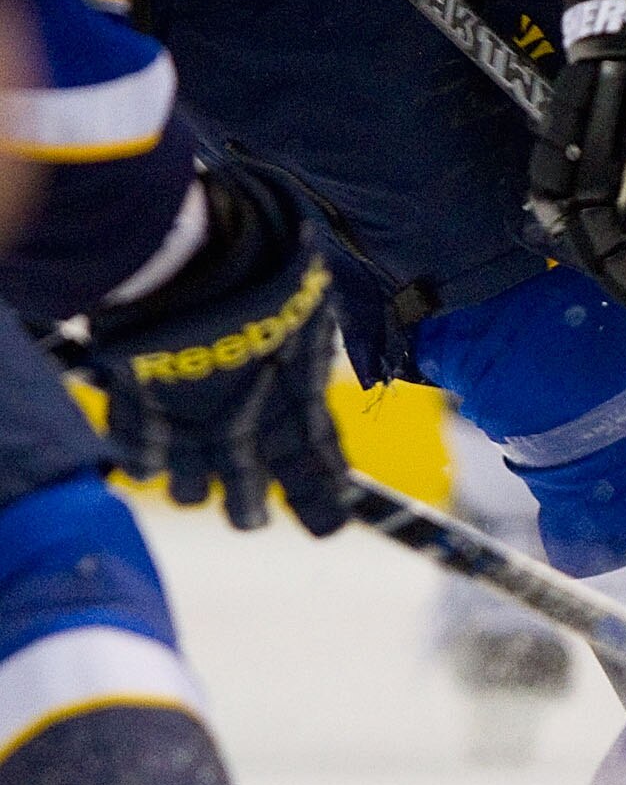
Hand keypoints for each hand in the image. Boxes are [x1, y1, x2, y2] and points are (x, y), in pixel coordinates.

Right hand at [84, 161, 348, 534]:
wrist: (190, 260)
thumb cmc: (264, 270)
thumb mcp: (309, 306)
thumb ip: (309, 344)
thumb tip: (314, 346)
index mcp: (299, 405)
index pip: (319, 469)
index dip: (323, 499)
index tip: (330, 524)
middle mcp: (244, 431)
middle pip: (248, 499)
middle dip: (250, 508)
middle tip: (250, 516)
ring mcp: (187, 427)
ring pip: (189, 491)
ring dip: (194, 490)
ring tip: (194, 490)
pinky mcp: (137, 413)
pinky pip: (136, 460)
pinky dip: (142, 461)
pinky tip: (145, 462)